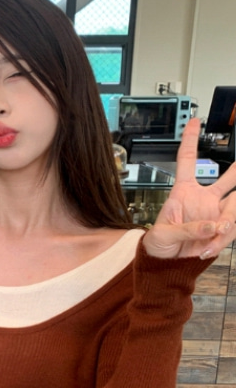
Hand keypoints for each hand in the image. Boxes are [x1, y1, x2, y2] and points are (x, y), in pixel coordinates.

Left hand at [142, 117, 235, 258]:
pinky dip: (221, 241)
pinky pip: (232, 228)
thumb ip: (189, 229)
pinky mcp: (222, 228)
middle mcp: (203, 198)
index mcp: (182, 192)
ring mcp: (216, 212)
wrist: (167, 266)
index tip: (195, 121)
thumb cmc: (158, 245)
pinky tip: (207, 250)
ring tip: (210, 241)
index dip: (191, 141)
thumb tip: (213, 224)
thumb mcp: (164, 234)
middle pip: (228, 178)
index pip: (188, 161)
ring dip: (228, 223)